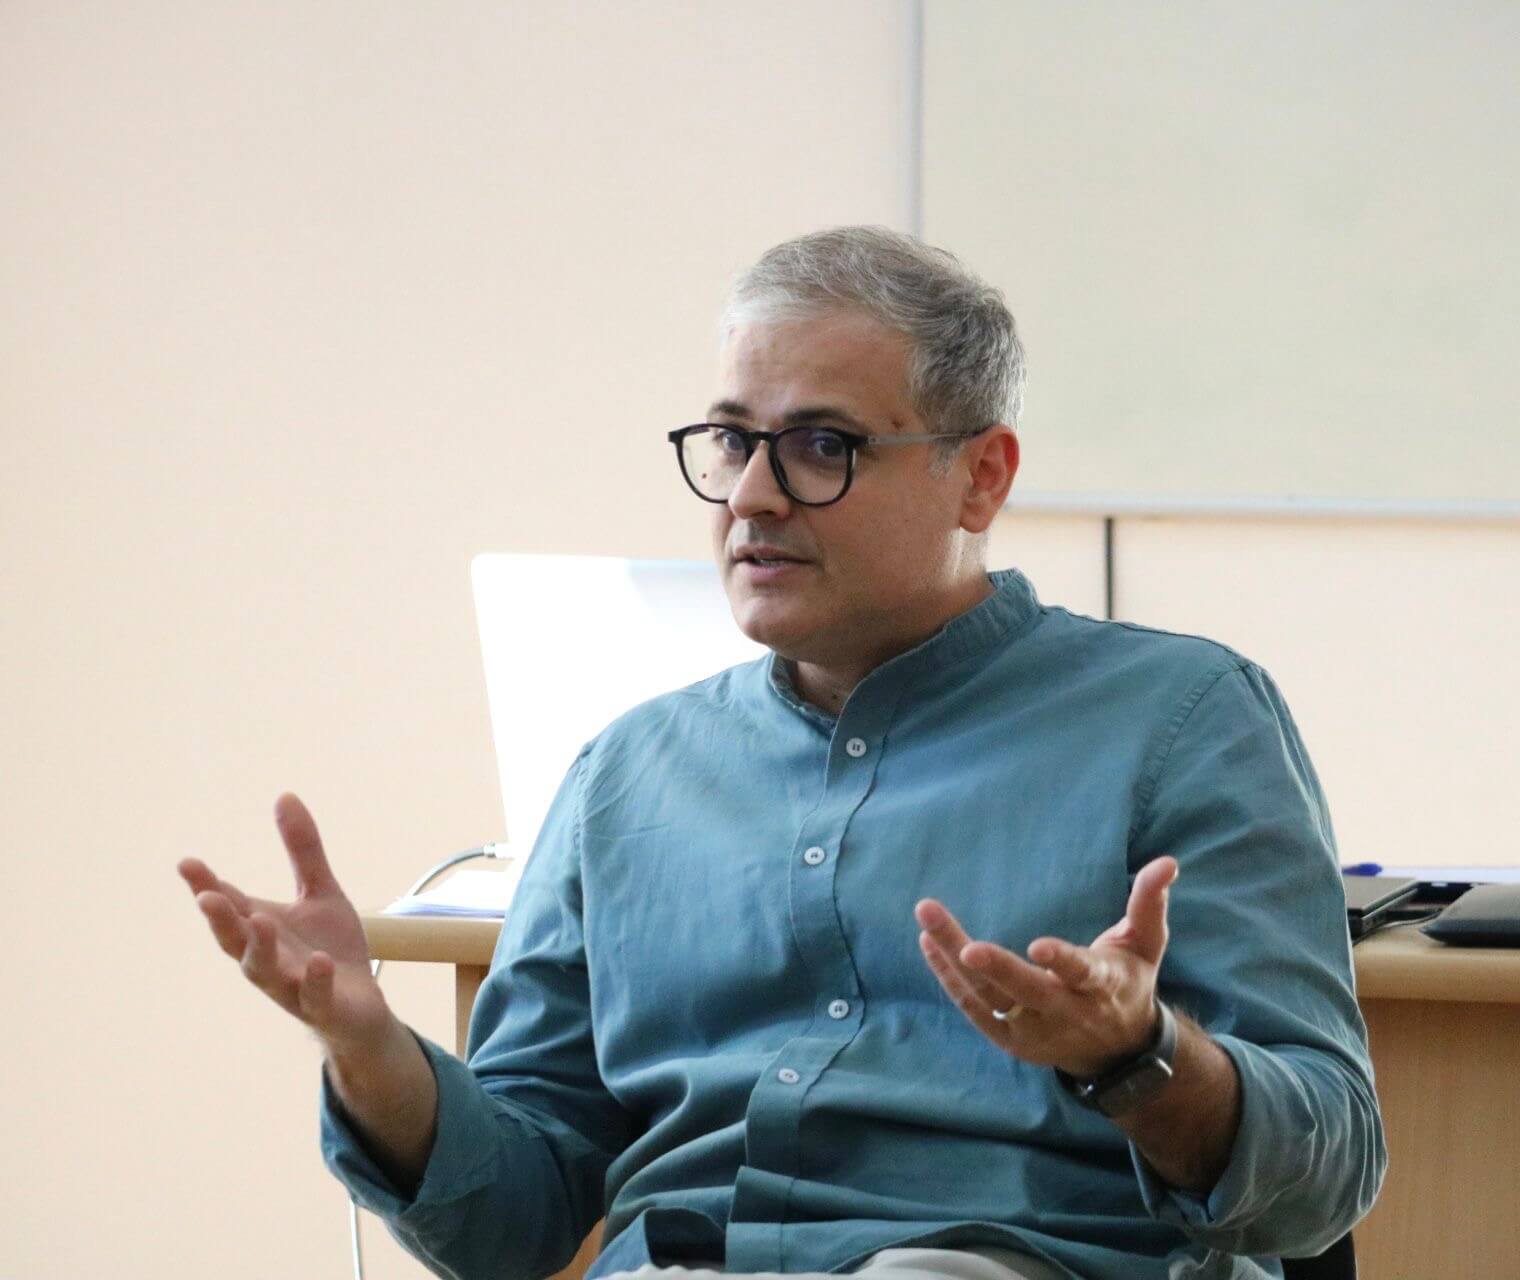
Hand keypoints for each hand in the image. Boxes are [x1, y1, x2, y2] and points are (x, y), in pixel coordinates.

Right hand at [179, 793, 390, 1054]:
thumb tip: (285, 795)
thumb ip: (302, 849)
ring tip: (260, 919)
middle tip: (206, 896)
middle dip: (221, 919)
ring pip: (266, 972)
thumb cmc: (329, 950)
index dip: (206, 886)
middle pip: (236, 941)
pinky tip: (318, 962)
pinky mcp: (325, 1008)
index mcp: (262, 929)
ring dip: (261, 948)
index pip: (230, 905)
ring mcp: (293, 987)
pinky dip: (315, 980)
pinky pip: (316, 997)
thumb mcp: (320, 892)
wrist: (360, 1009)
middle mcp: (269, 959)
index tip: (186, 863)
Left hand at [916, 856, 1177, 1078]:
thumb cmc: (1129, 983)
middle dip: (996, 969)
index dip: (1061, 961)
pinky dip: (949, 980)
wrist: (1117, 1052)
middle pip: (1026, 991)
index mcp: (1101, 986)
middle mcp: (1065, 1012)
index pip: (1081, 974)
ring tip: (928, 921)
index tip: (1038, 947)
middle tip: (965, 947)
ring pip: (990, 998)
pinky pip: (975, 1009)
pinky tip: (930, 944)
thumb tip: (1167, 862)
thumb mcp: (1146, 944)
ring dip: (955, 962)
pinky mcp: (1010, 1039)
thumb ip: (1149, 903)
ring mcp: (1034, 1030)